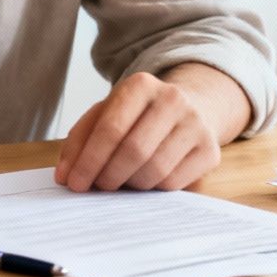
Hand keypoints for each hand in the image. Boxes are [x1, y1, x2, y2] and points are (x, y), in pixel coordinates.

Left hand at [54, 72, 223, 191]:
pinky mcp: (210, 150)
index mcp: (141, 85)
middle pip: (134, 150)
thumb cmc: (137, 118)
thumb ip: (80, 141)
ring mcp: (195, 124)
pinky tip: (145, 181)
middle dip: (108, 176)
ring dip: (130, 185)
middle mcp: (172, 99)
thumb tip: (66, 176)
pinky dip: (152, 190)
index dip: (89, 160)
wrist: (189, 110)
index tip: (75, 183)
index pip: (111, 128)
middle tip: (97, 187)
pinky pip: (174, 183)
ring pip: (154, 170)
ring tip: (122, 182)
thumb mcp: (105, 115)